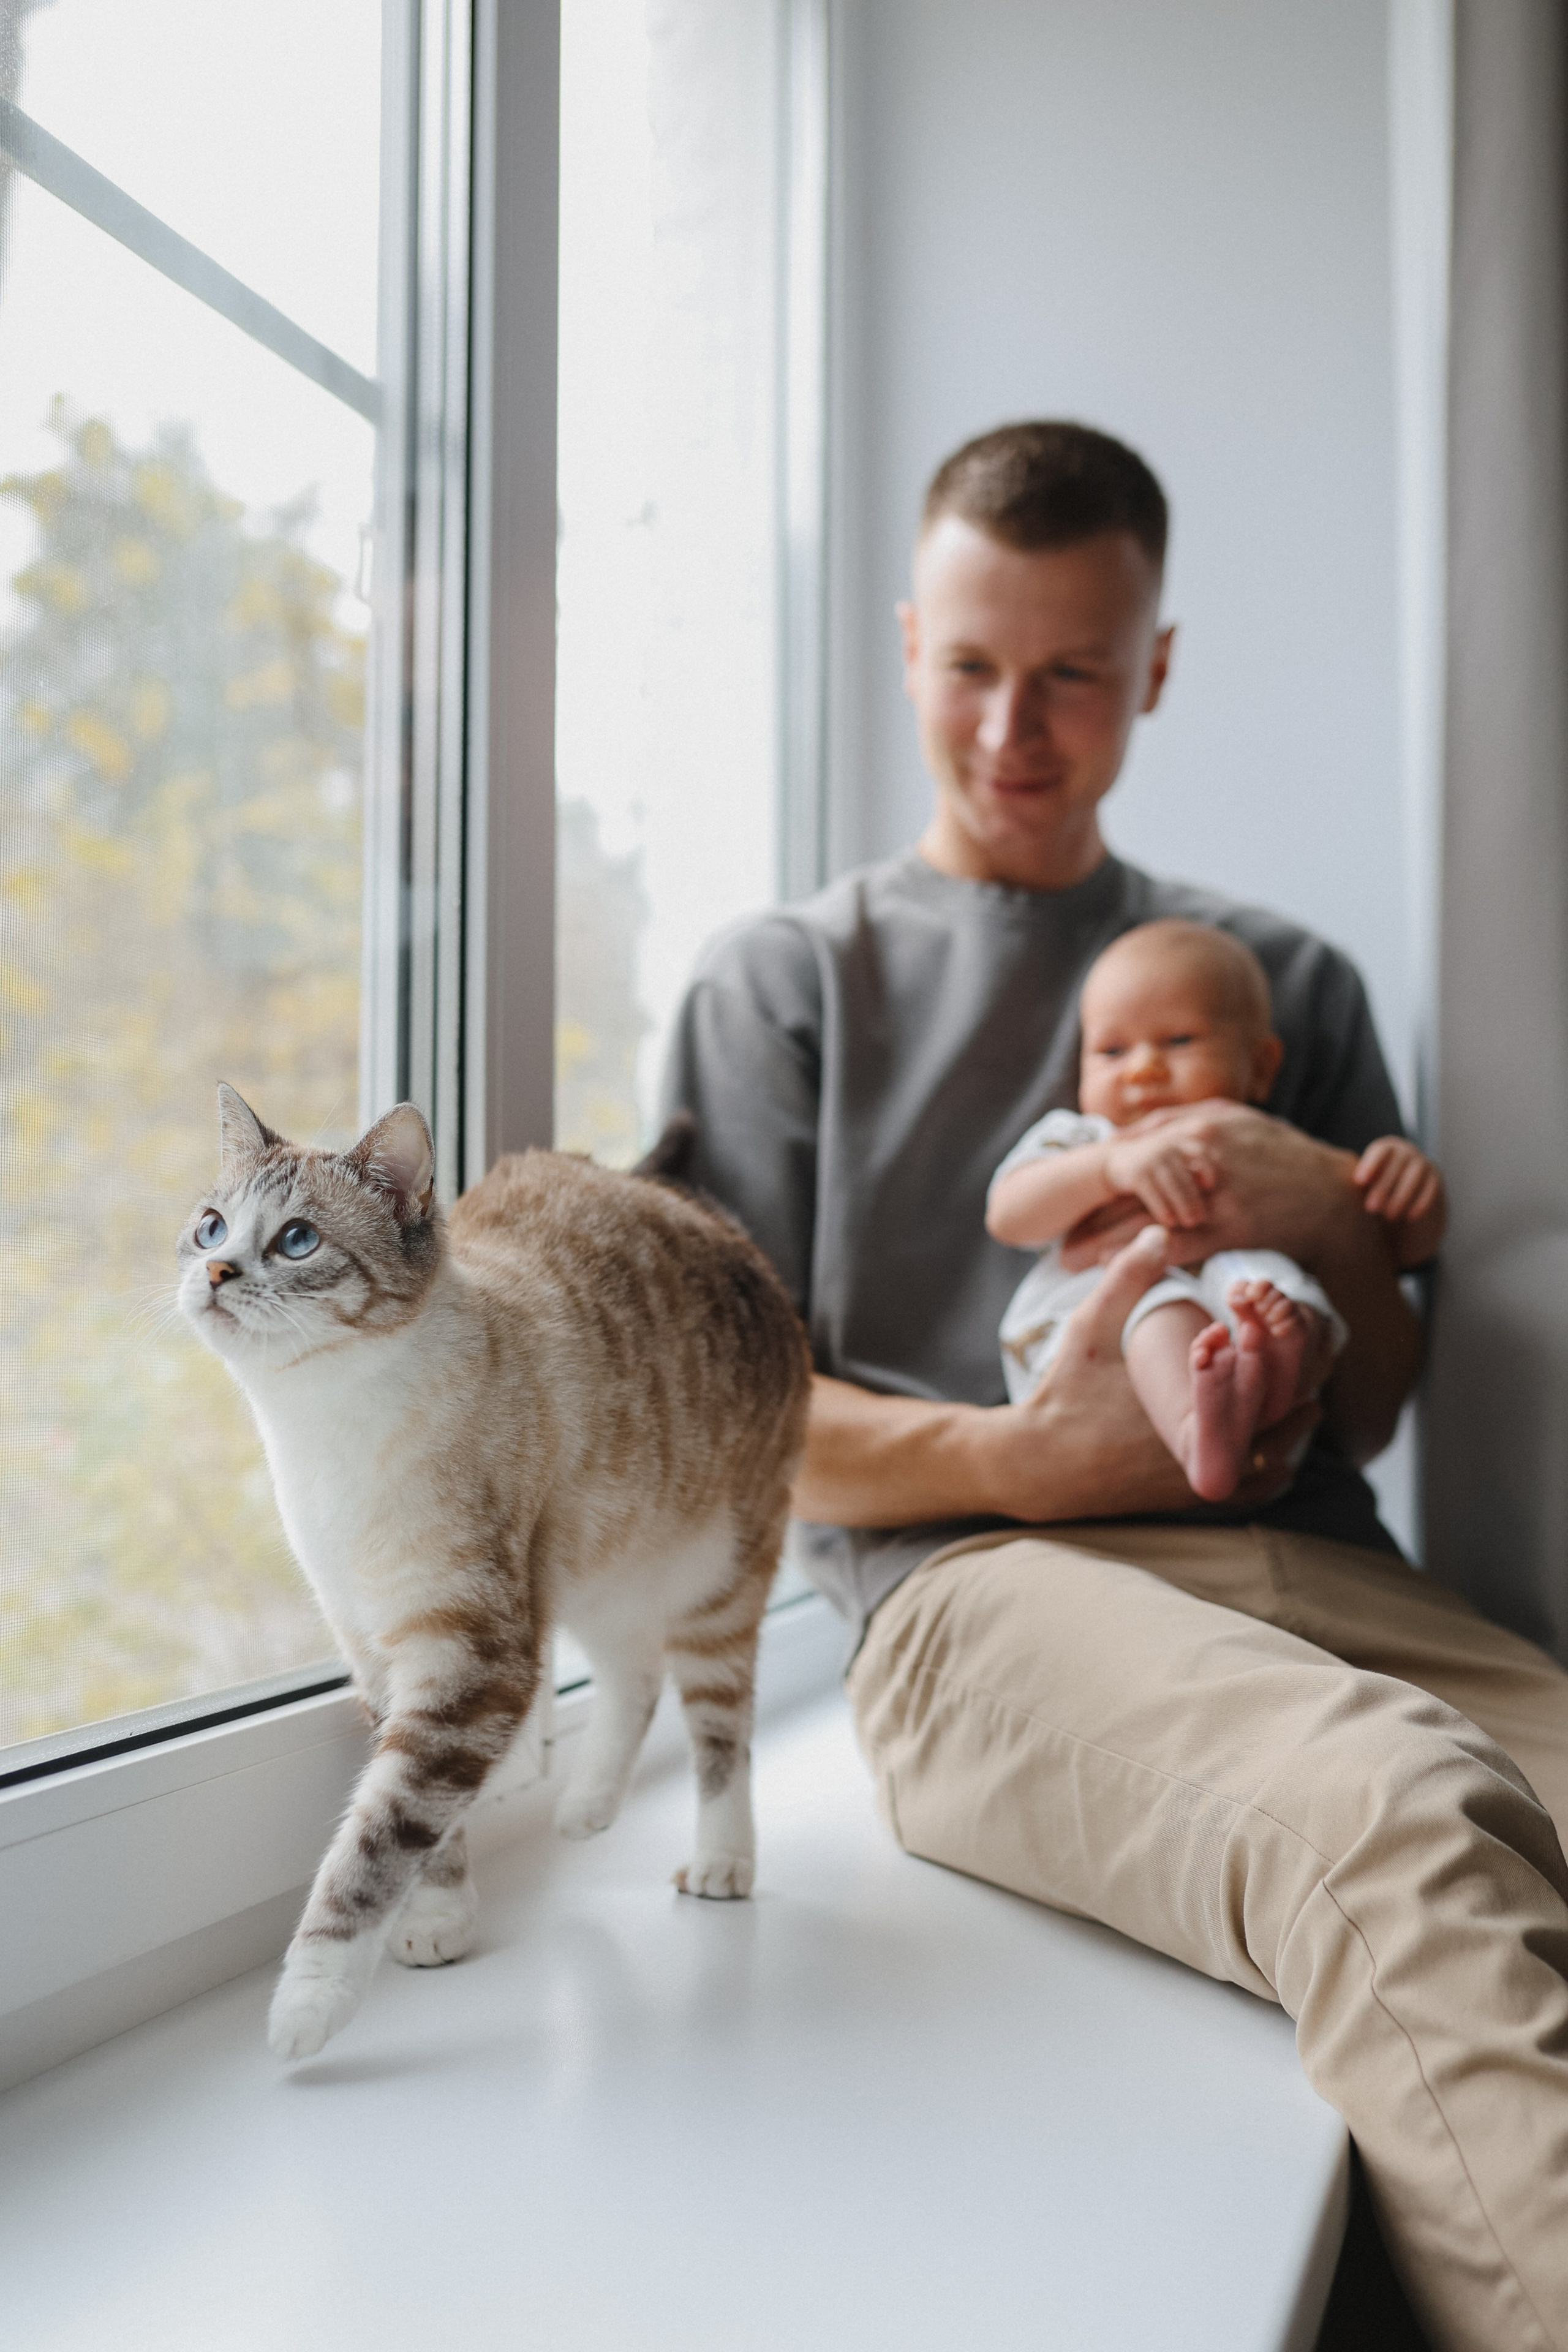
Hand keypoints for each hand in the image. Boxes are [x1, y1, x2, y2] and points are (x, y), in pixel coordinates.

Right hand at [985, 1226, 1317, 1521]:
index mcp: (1188, 1418)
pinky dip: (1269, 1474)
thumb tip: (1158, 1232)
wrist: (1037, 1463)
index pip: (1265, 1396)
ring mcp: (1194, 1485)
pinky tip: (1278, 1455)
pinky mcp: (1184, 1500)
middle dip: (1298, 1398)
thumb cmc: (1065, 1392)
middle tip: (1314, 1370)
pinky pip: (1247, 1493)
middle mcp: (1199, 1459)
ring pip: (1269, 1466)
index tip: (1287, 1341)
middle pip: (1277, 1431)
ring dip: (1290, 1435)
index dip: (1285, 1366)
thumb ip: (1127, 1280)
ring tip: (1308, 1406)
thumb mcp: (1091, 1327)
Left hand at [1060, 1102, 1345, 1271]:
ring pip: (1144, 1220)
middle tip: (1058, 1244)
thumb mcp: (1232, 1120)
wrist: (1332, 1195)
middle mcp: (1199, 1157)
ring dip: (1102, 1244)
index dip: (1094, 1185)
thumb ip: (1179, 1121)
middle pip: (1128, 1191)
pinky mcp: (1231, 1226)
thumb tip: (1130, 1131)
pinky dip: (1143, 1257)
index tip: (1070, 1208)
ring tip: (1070, 1261)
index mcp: (1196, 1129)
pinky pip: (1176, 1244)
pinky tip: (1115, 1271)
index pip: (1129, 1158)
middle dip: (1088, 1220)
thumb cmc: (1280, 1155)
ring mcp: (1214, 1192)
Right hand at [1103, 1128, 1219, 1228]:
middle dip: (1195, 1199)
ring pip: (1173, 1186)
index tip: (1211, 1187)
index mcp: (1178, 1141)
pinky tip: (1169, 1222)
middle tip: (1201, 1218)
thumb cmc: (1152, 1164)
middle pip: (1186, 1176)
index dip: (1209, 1169)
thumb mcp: (1171, 1157)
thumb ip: (1190, 1165)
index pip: (1202, 1152)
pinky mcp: (1137, 1174)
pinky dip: (1163, 1209)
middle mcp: (1166, 1147)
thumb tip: (1213, 1187)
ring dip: (1183, 1207)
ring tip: (1189, 1223)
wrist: (1115, 1162)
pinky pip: (1154, 1194)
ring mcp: (1150, 1159)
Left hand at [1354, 1136, 1442, 1225]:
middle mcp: (1407, 1151)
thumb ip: (1360, 1181)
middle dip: (1383, 1187)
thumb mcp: (1368, 1182)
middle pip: (1397, 1165)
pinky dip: (1421, 1203)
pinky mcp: (1436, 1179)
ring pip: (1414, 1177)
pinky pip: (1431, 1189)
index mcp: (1387, 1148)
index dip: (1370, 1164)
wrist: (1408, 1197)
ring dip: (1401, 1197)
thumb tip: (1343, 1188)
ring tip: (1388, 1216)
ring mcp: (1424, 1163)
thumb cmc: (1377, 1188)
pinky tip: (1409, 1217)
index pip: (1380, 1151)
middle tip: (1371, 1208)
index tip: (1358, 1182)